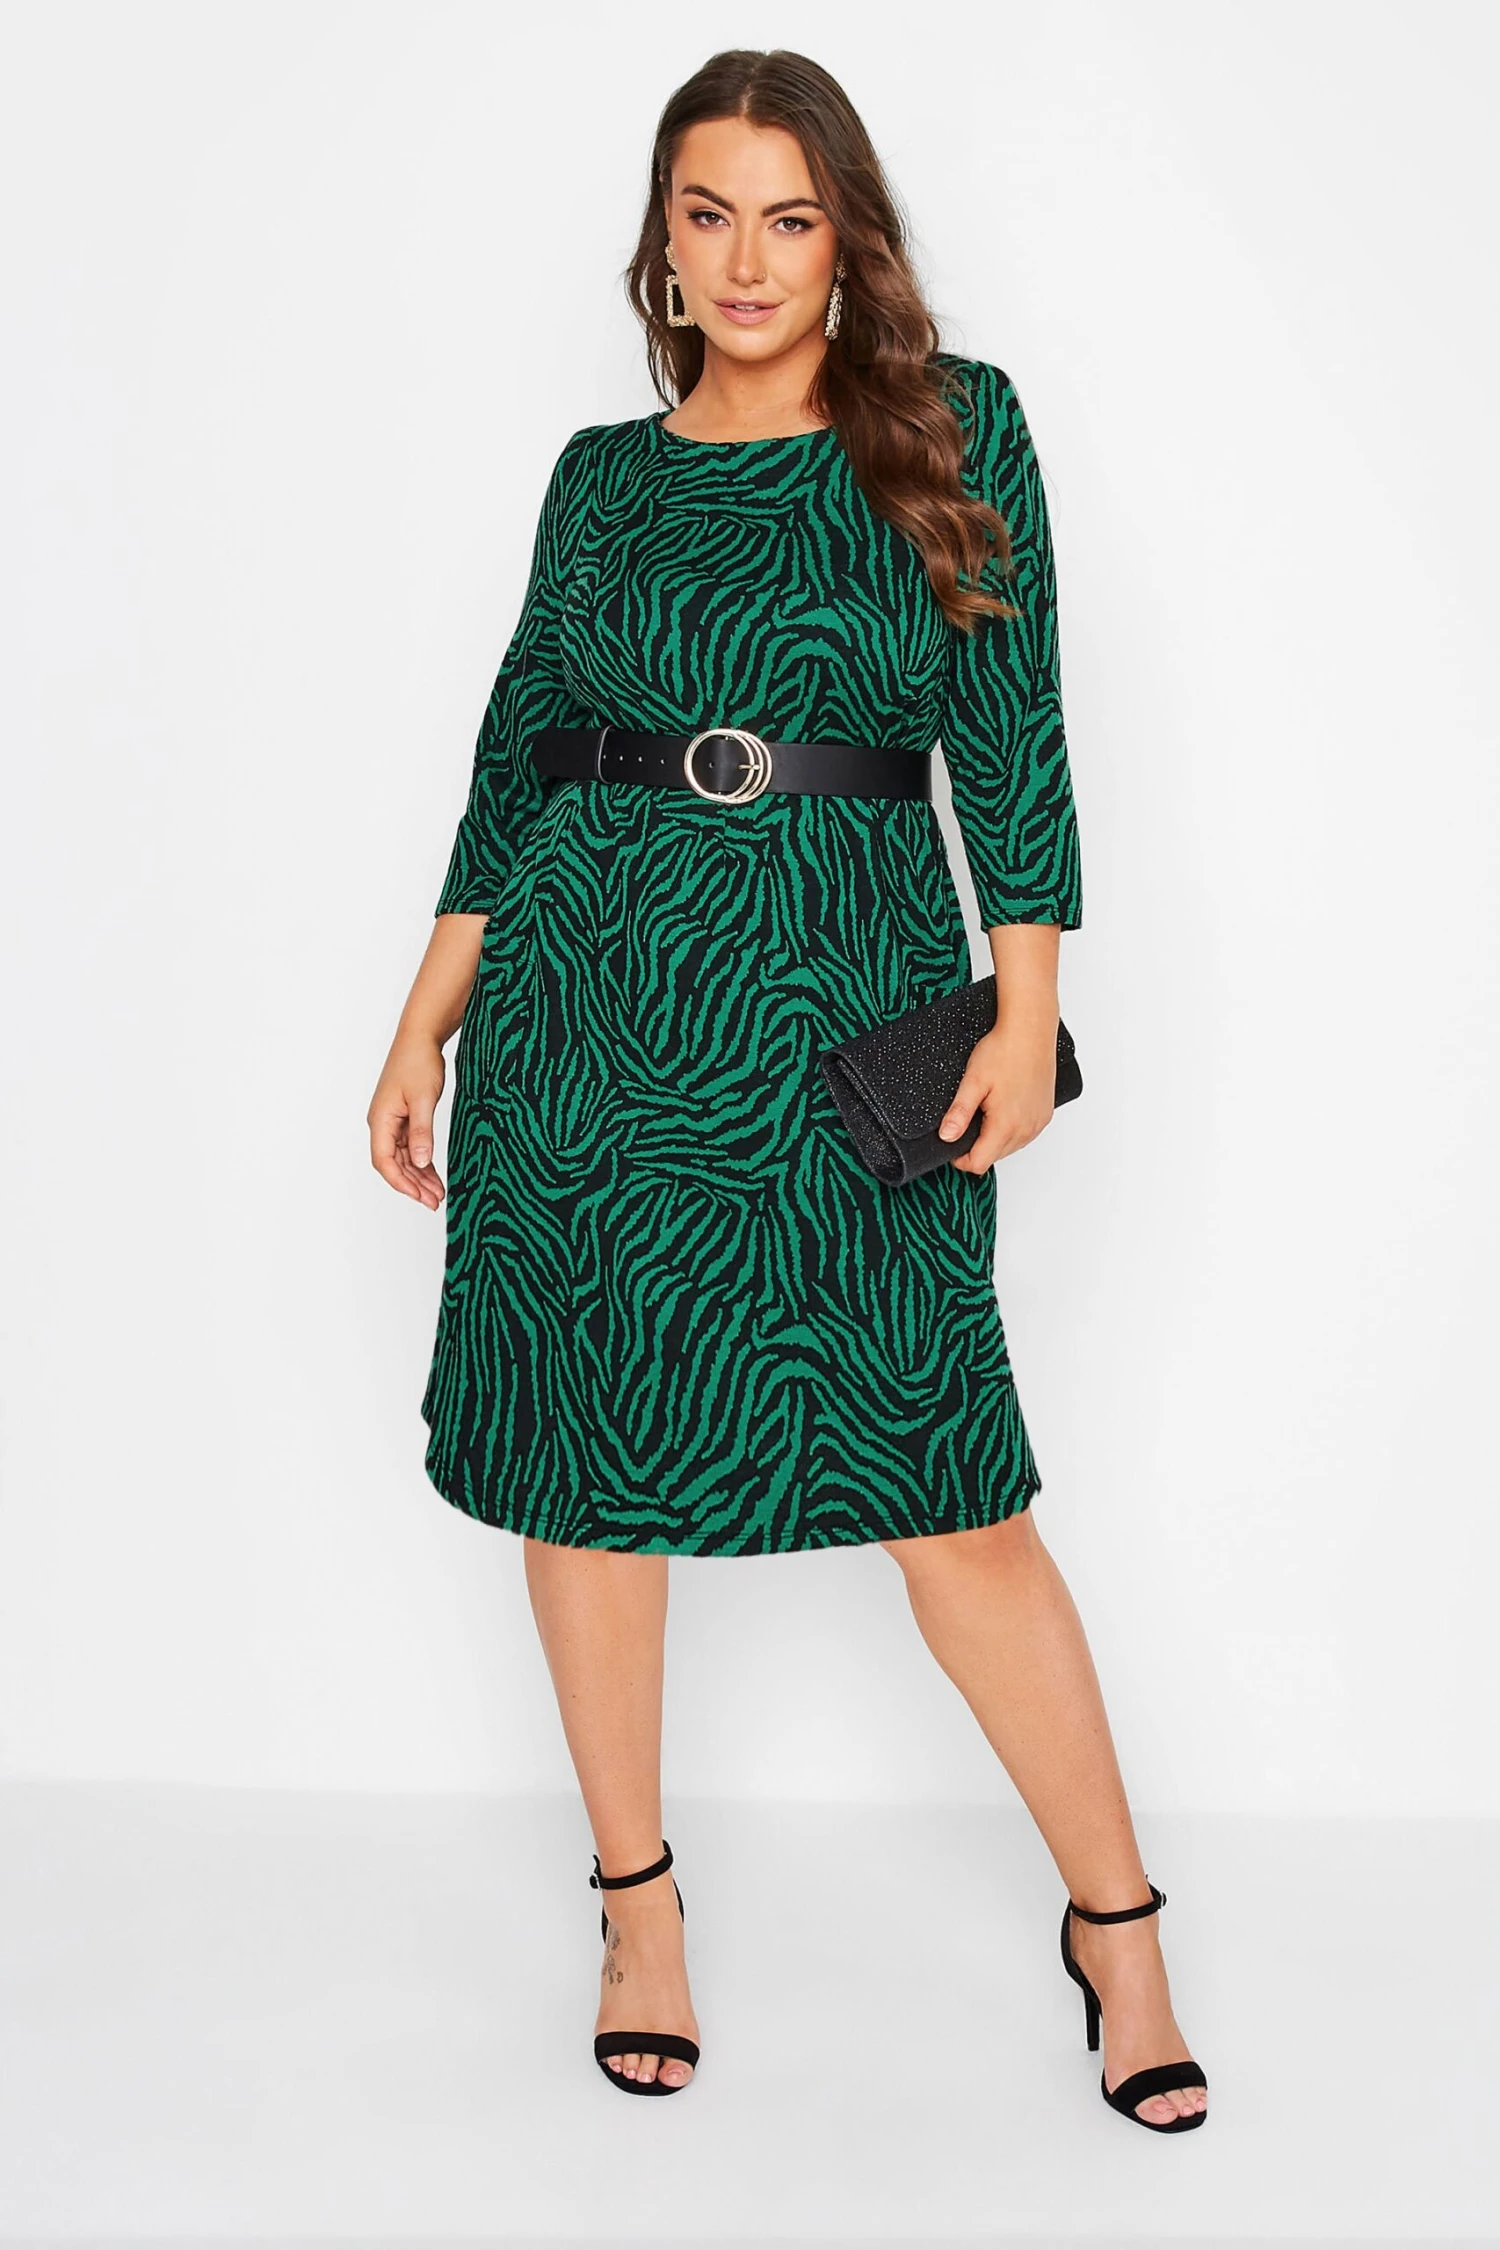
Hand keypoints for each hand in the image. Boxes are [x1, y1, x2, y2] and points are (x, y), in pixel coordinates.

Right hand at [368, 1034, 446, 1207]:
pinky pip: (411, 1146)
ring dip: (419, 1176)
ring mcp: (392, 1121)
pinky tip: (434, 1174)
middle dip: (413, 1185)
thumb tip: (420, 1162)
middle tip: (434, 1202)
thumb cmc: (418, 1061)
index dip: (401, 1183)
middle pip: (394, 1164)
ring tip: (438, 1194)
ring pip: (403, 1158)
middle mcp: (382, 1123)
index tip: (420, 1197)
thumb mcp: (422, 1098)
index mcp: (380, 1120)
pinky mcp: (404, 1117)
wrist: (420, 1036)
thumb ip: (421, 1132)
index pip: (384, 1161)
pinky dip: (422, 1161)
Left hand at [937, 1006, 1057, 1172]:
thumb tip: (946, 1136)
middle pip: (995, 1157)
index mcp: (1006, 1125)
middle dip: (977, 1148)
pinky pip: (1025, 1134)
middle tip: (965, 1122)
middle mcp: (1026, 1129)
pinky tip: (1003, 1110)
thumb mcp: (973, 1082)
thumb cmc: (1004, 1051)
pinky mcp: (1045, 1114)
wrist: (1030, 1031)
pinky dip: (1011, 1130)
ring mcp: (1038, 1122)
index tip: (952, 1143)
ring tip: (985, 1112)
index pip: (979, 1163)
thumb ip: (959, 1113)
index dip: (961, 1159)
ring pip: (1011, 1147)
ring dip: (994, 1139)